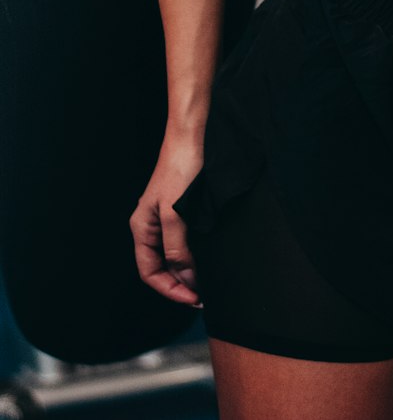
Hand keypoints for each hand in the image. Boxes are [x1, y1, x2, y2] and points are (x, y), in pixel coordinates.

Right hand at [131, 135, 203, 306]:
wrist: (191, 136)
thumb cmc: (181, 169)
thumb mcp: (176, 213)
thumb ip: (176, 247)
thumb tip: (183, 276)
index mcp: (142, 228)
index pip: (150, 272)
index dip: (170, 289)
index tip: (194, 299)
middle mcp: (151, 226)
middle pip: (161, 267)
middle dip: (180, 284)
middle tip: (204, 296)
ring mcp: (165, 218)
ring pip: (173, 255)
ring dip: (187, 271)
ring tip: (207, 283)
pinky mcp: (180, 210)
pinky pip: (182, 241)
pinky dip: (193, 255)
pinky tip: (207, 260)